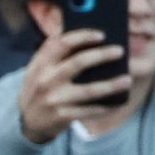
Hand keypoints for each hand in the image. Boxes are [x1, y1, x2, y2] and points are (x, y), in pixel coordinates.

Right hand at [16, 27, 131, 143]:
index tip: (101, 34)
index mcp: (42, 63)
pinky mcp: (62, 116)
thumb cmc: (39, 86)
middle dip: (101, 55)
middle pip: (78, 63)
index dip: (83, 36)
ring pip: (89, 90)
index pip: (62, 43)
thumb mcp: (38, 67)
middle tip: (119, 51)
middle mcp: (47, 79)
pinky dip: (105, 106)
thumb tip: (87, 38)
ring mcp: (55, 99)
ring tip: (127, 79)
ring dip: (111, 85)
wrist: (26, 120)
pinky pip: (89, 111)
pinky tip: (118, 101)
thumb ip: (55, 52)